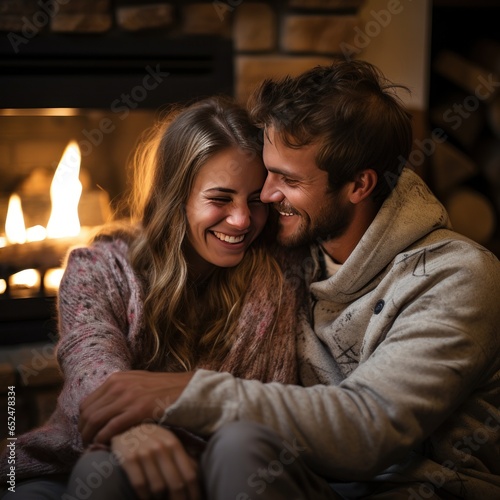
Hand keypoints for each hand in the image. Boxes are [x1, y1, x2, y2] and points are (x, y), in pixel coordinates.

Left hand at [79, 370, 193, 445]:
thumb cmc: (164, 389)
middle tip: (88, 443)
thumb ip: (120, 390)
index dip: (83, 421)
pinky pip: (111, 427)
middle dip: (84, 431)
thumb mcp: (138, 382)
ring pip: (95, 420)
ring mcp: (128, 397)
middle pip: (87, 412)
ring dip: (90, 437)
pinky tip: (105, 445)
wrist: (187, 389)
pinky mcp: (138, 409)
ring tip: (94, 447)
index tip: (87, 432)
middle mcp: (119, 385)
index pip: (87, 402)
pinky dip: (103, 438)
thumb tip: (104, 407)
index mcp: (117, 378)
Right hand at [112, 423, 199, 499]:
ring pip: (158, 488)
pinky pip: (140, 485)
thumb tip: (197, 479)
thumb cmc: (152, 440)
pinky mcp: (129, 458)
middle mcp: (161, 447)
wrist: (125, 428)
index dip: (194, 494)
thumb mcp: (169, 443)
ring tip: (160, 499)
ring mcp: (144, 452)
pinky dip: (144, 496)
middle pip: (176, 484)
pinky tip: (146, 497)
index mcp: (174, 444)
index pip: (190, 475)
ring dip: (159, 499)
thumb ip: (183, 458)